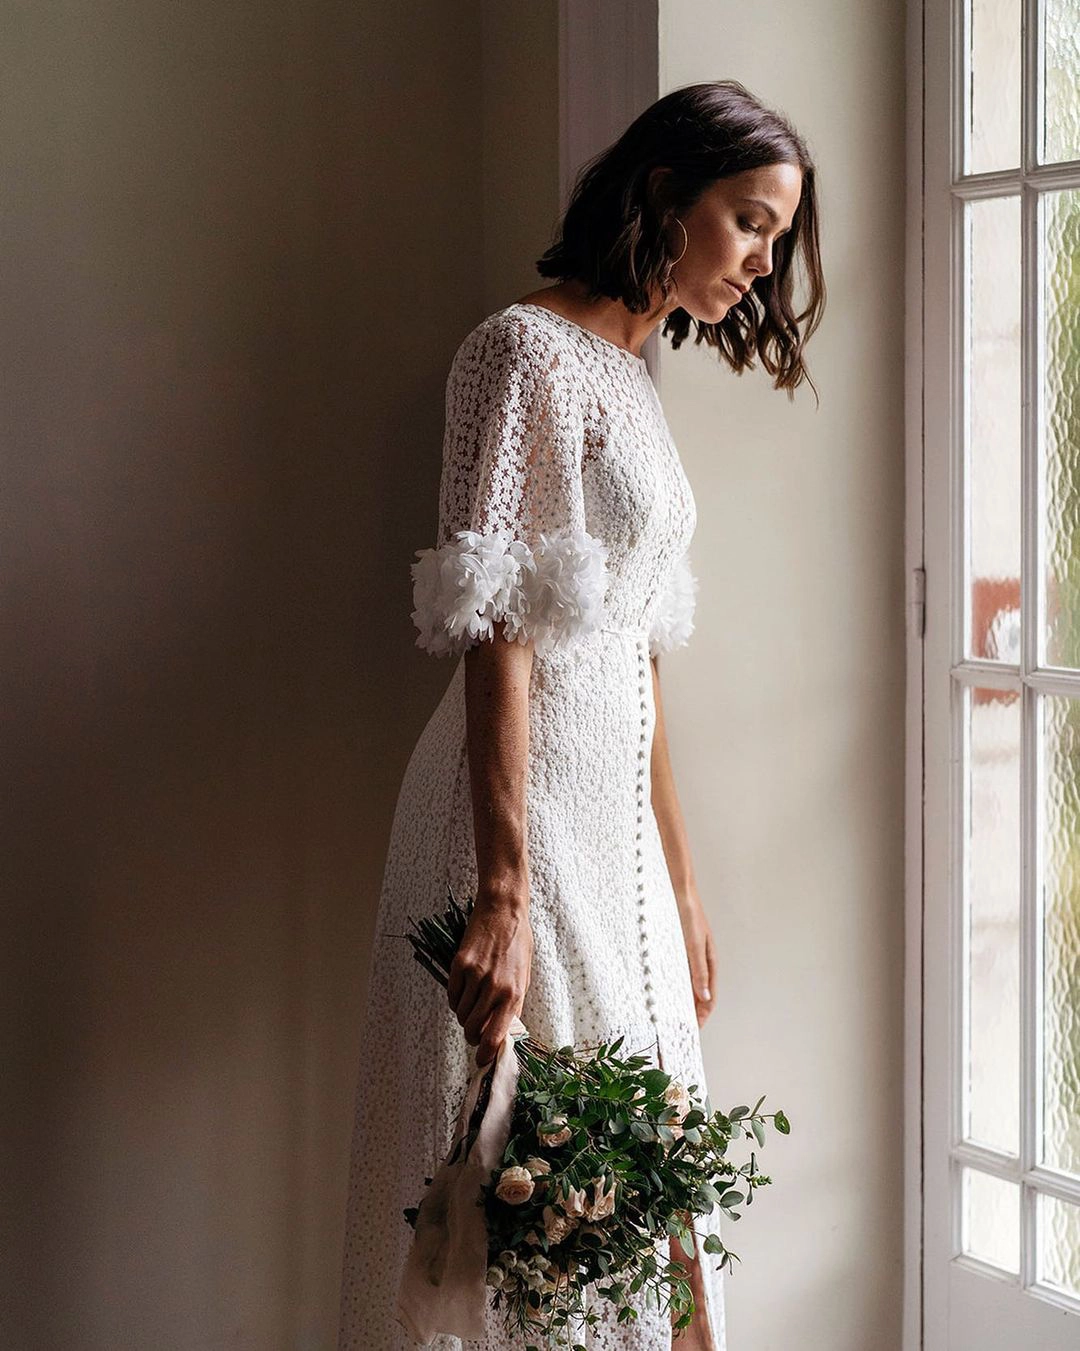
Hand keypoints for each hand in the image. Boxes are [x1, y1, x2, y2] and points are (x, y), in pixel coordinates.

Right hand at [447, 885, 533, 1069]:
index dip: (486, 1054)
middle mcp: (494, 988)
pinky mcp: (460, 965)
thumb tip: (503, 1031)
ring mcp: (475, 976)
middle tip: (474, 1033)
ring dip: (464, 1017)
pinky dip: (456, 1001)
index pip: (495, 1036)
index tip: (482, 1060)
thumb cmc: (518, 943)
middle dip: (472, 1036)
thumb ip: (513, 1004)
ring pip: (461, 1014)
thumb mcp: (524, 976)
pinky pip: (452, 996)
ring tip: (471, 1009)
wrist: (504, 911)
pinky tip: (463, 994)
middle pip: (473, 1029)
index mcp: (514, 994)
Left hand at [674, 881, 716, 1027]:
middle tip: (678, 1029)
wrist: (677, 891)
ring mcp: (687, 954)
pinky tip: (660, 991)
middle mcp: (699, 960)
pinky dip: (670, 985)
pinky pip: (675, 972)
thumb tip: (705, 997)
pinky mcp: (675, 948)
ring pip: (685, 984)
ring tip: (669, 1016)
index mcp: (709, 961)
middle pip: (698, 993)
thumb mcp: (693, 945)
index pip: (709, 996)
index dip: (703, 1015)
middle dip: (691, 1011)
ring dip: (680, 1000)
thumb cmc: (688, 914)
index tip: (693, 1030)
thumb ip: (699, 971)